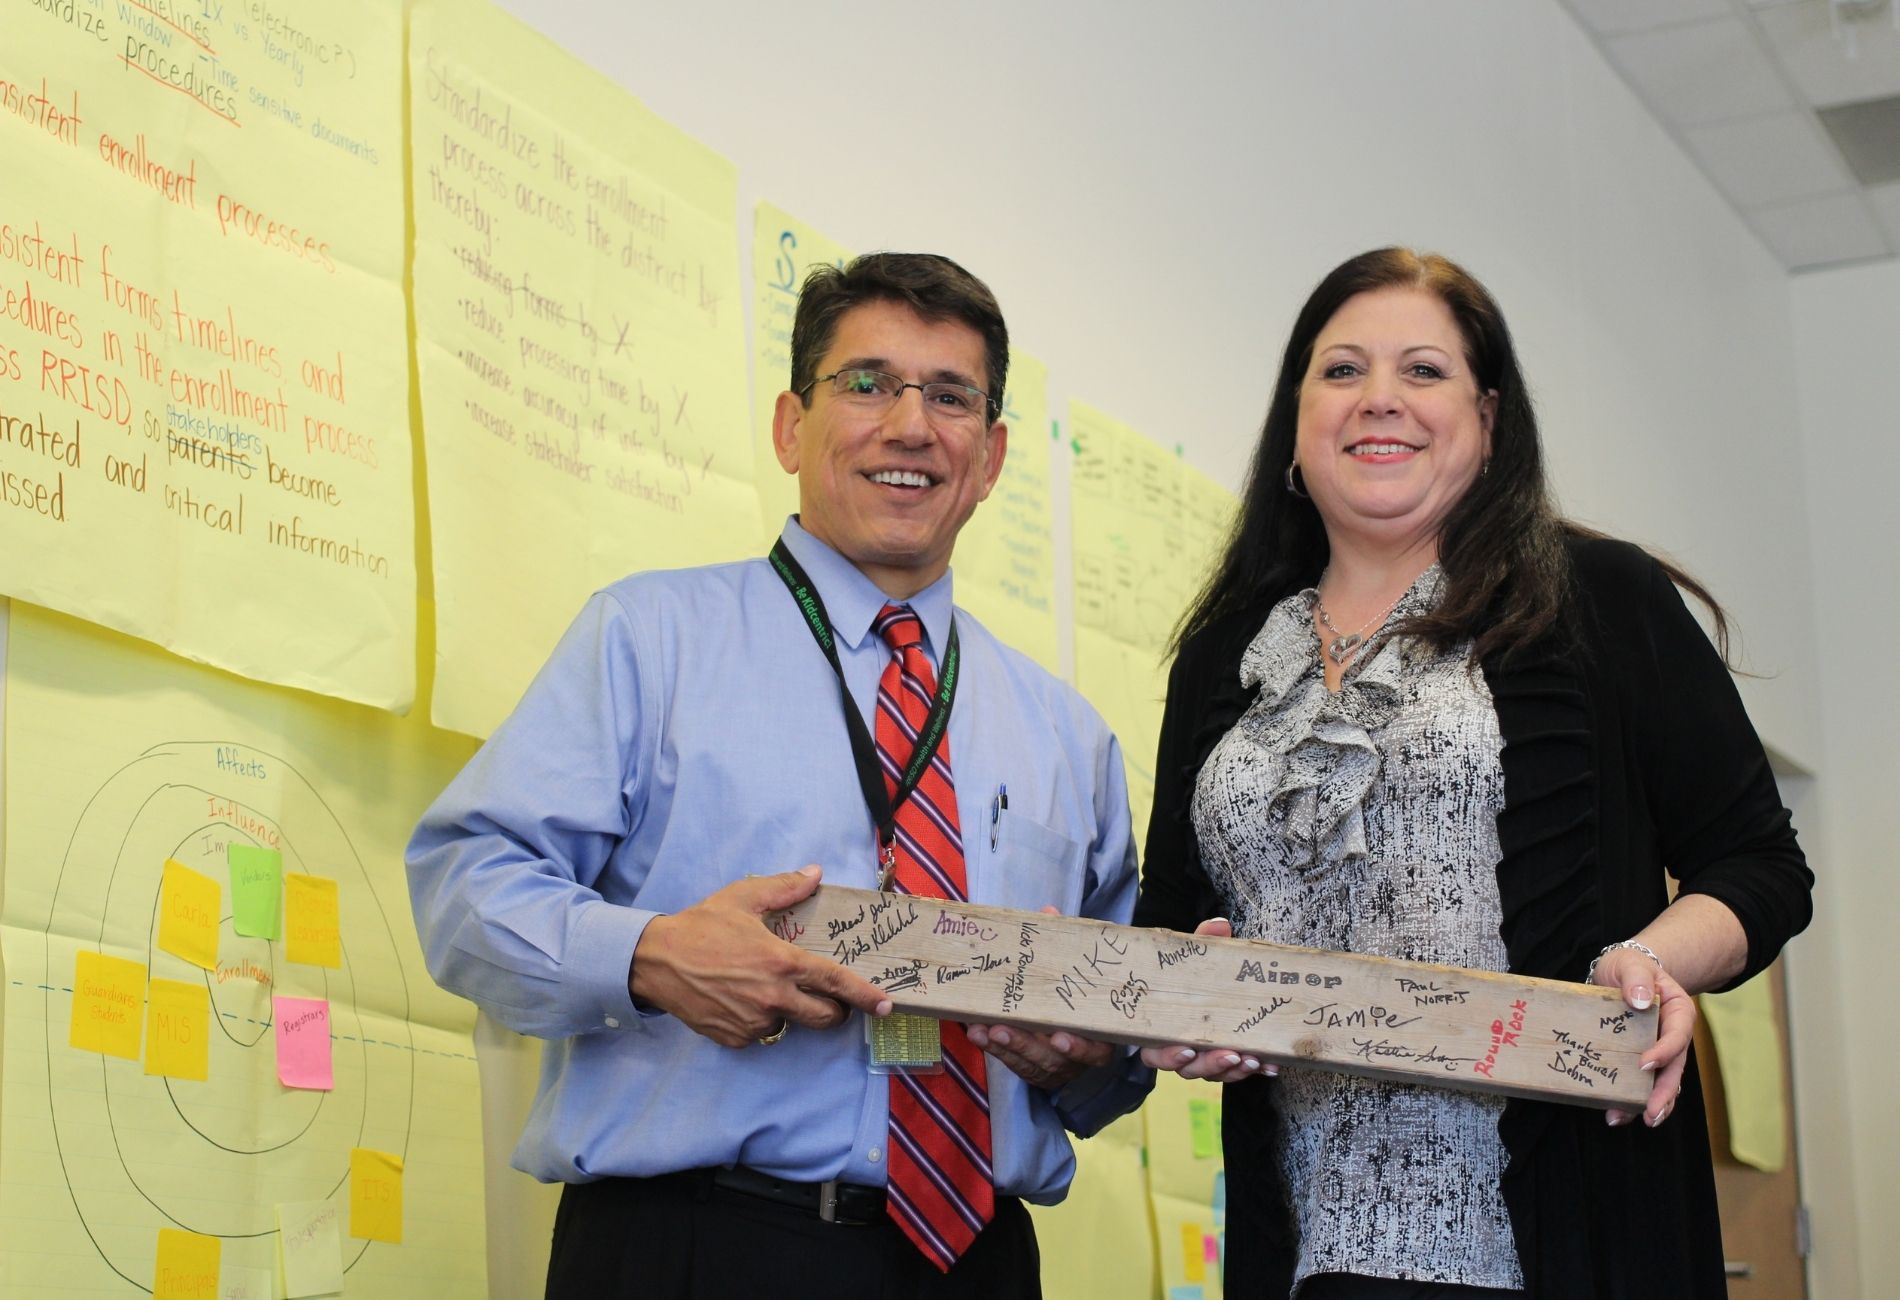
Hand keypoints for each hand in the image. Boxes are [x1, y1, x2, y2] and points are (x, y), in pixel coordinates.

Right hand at [630, 865, 891, 1047]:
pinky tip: (739, 999)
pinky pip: (758, 1034)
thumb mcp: (744, 897)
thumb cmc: (700, 925)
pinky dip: (757, 1021)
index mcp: (781, 963)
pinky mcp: (733, 1038)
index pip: (835, 983)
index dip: (865, 996)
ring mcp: (752, 1022)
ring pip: (789, 1025)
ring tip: (761, 987)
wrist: (654, 961)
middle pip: (824, 1018)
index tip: (885, 1005)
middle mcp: (772, 997)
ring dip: (787, 1012)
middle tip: (827, 999)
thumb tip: (816, 872)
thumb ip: (786, 887)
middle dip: (834, 1011)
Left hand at [965, 904, 1113, 1089]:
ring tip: (983, 1030)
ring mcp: (1052, 1066)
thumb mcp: (1077, 975)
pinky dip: (993, 1047)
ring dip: (1003, 1045)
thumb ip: (1065, 947)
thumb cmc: (1079, 998)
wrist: (1079, 1030)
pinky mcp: (1031, 1068)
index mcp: (1098, 1037)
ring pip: (1028, 1062)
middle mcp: (1076, 1057)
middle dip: (1025, 1045)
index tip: (1060, 1038)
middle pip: (1053, 1058)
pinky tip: (976, 1032)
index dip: (1079, 1047)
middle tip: (1001, 1029)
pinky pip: (1011, 1061)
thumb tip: (1049, 912)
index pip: (1095, 1049)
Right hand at [1136, 918, 1277, 1083]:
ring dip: (1235, 1070)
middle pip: (1189, 1069)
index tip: (1187, 1050)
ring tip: (1254, 1059)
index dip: (1169, 1056)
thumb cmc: (1189, 978)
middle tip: (1232, 1055)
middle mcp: (1182, 1051)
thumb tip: (1219, 925)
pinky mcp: (1229, 1061)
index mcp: (1163, 1032)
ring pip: (1216, 1074)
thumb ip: (1201, 943)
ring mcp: (1206, 1059)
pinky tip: (1271, 1064)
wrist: (1206, 988)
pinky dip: (1256, 1068)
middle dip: (1212, 1065)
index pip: (1156, 1054)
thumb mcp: (1193, 960)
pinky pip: (1239, 1071)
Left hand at [1591, 946, 1693, 1127]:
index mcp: (1678, 1012)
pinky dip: (1632, 1100)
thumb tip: (1642, 1001)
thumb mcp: (1631, 964)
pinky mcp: (1642, 1060)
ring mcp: (1659, 1051)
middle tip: (1650, 1114)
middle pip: (1674, 1068)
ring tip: (1634, 1120)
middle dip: (1664, 1093)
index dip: (1664, 1051)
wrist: (1623, 973)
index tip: (1644, 1063)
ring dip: (1651, 1104)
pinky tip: (1617, 1113)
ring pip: (1662, 1082)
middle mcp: (1673, 1036)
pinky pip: (1642, 1083)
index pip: (1677, 1035)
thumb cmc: (1629, 967)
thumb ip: (1637, 979)